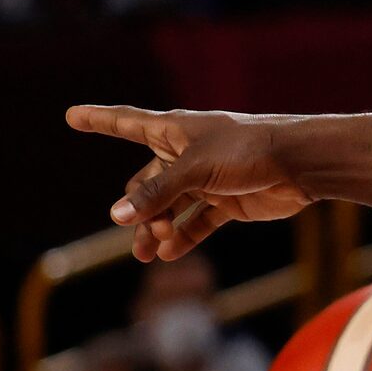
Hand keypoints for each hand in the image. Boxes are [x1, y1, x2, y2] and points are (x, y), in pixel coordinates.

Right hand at [65, 104, 313, 261]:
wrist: (300, 165)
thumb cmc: (248, 151)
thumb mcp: (196, 170)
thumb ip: (157, 194)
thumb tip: (117, 217)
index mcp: (174, 131)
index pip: (126, 122)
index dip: (99, 120)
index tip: (71, 115)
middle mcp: (186, 154)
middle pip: (148, 183)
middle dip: (139, 210)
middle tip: (144, 236)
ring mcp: (207, 180)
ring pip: (171, 207)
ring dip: (157, 229)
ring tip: (147, 255)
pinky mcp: (228, 202)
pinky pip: (197, 222)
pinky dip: (184, 237)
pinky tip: (169, 254)